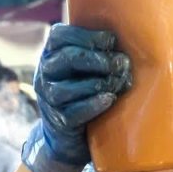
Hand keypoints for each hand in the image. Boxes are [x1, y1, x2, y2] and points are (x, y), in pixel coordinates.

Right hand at [22, 24, 130, 171]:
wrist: (68, 137)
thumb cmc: (83, 94)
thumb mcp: (83, 69)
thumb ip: (95, 51)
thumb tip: (128, 34)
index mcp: (50, 55)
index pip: (59, 35)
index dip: (86, 35)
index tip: (111, 40)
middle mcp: (44, 74)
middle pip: (68, 59)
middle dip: (99, 59)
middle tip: (121, 63)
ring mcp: (48, 100)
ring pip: (68, 87)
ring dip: (98, 83)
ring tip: (117, 82)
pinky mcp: (59, 122)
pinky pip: (75, 112)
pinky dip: (94, 104)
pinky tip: (109, 99)